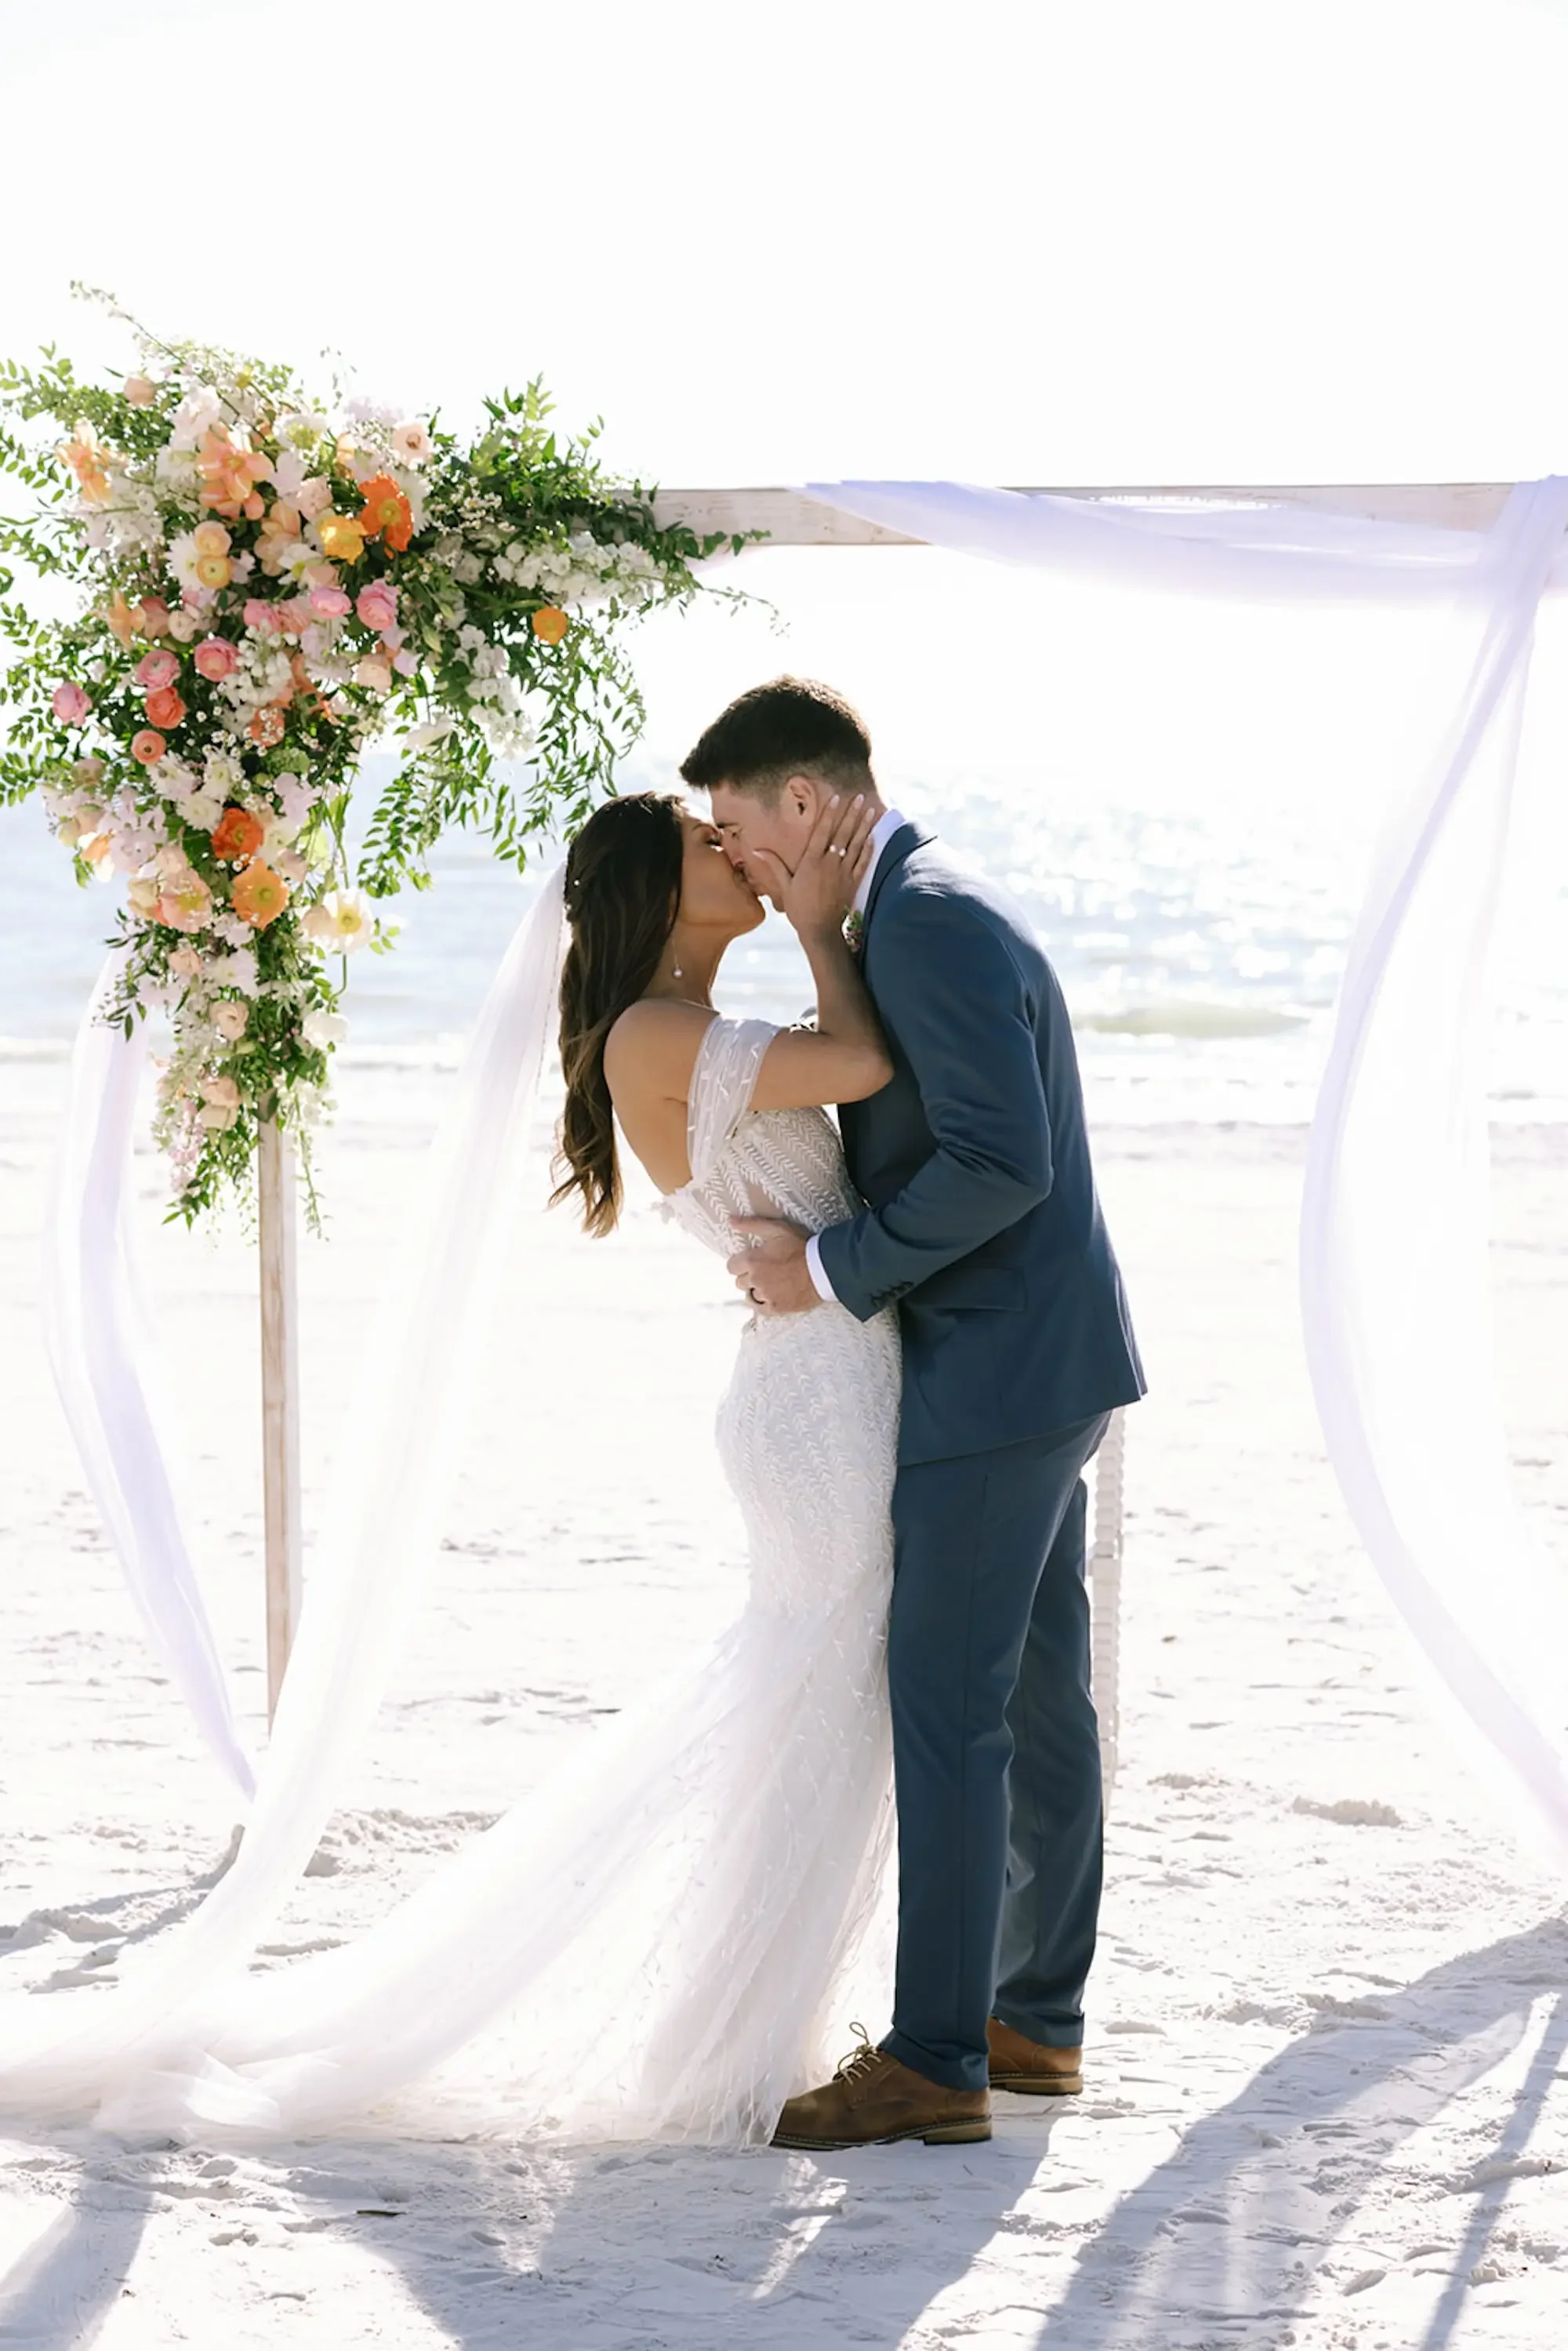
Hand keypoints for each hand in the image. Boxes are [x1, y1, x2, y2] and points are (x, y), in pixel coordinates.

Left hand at [725, 1217, 819, 1315]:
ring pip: (750, 1295)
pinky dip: (764, 1303)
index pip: (731, 1267)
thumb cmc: (801, 1246)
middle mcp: (754, 1280)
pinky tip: (773, 1296)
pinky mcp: (776, 1308)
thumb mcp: (777, 1229)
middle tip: (766, 1271)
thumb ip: (751, 1224)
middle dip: (749, 1276)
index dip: (740, 1263)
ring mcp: (765, 1295)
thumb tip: (730, 1221)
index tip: (752, 1261)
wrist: (824, 1268)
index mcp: (751, 1260)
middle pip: (740, 1282)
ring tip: (772, 1283)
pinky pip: (760, 1309)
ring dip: (757, 1290)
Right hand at [746, 794, 875, 939]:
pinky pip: (863, 862)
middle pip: (842, 834)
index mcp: (811, 863)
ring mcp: (844, 873)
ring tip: (871, 809)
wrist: (819, 931)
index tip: (837, 797)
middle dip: (852, 814)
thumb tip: (756, 850)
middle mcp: (829, 865)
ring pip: (856, 845)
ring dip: (864, 826)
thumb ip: (774, 865)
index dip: (830, 814)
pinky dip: (869, 848)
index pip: (822, 832)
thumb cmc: (799, 909)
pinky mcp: (853, 883)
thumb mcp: (784, 886)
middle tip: (860, 797)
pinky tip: (873, 835)